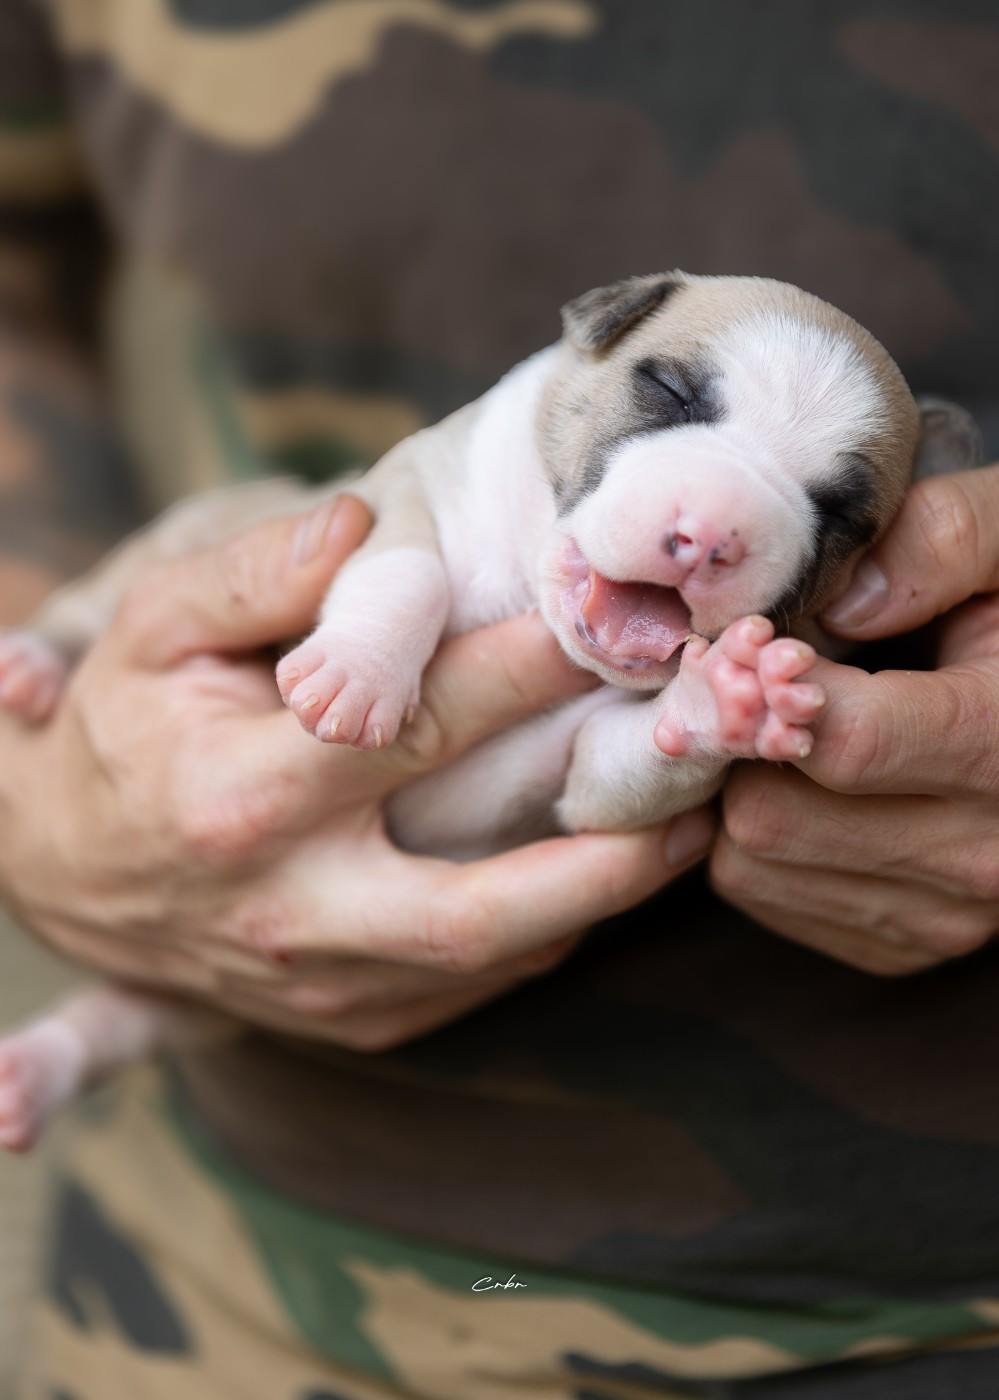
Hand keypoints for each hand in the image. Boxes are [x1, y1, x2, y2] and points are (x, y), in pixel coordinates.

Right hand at [0, 496, 713, 1047]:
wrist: (65, 875)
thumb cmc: (125, 729)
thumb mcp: (157, 630)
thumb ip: (257, 574)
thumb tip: (365, 525)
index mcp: (245, 797)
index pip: (412, 728)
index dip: (523, 673)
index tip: (614, 622)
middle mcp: (289, 908)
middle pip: (474, 902)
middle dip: (604, 848)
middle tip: (704, 781)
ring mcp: (320, 984)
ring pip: (490, 959)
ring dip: (600, 901)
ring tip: (689, 834)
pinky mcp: (346, 1020)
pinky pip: (469, 988)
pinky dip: (546, 933)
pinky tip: (600, 877)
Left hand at [710, 466, 998, 973]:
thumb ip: (943, 540)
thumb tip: (838, 605)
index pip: (849, 743)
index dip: (770, 690)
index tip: (753, 647)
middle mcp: (983, 855)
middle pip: (772, 815)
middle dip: (741, 741)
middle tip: (747, 686)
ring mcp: (941, 915)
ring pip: (749, 861)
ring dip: (738, 787)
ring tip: (781, 730)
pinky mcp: (898, 944)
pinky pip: (760, 893)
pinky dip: (755, 835)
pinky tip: (803, 783)